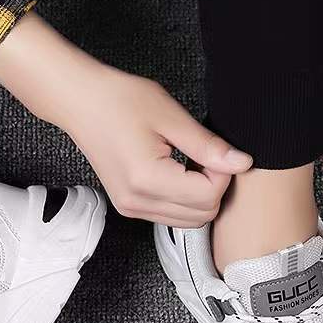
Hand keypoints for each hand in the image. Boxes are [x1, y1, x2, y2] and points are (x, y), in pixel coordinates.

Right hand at [0, 13, 251, 225]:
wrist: (80, 103)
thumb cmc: (120, 100)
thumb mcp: (170, 116)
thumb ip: (208, 146)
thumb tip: (242, 163)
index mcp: (148, 179)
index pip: (208, 196)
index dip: (223, 174)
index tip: (216, 150)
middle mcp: (138, 202)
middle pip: (202, 215)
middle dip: (215, 188)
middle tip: (206, 155)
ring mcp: (132, 209)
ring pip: (189, 221)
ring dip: (202, 196)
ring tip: (192, 162)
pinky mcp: (130, 208)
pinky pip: (172, 217)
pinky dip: (186, 201)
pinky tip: (180, 172)